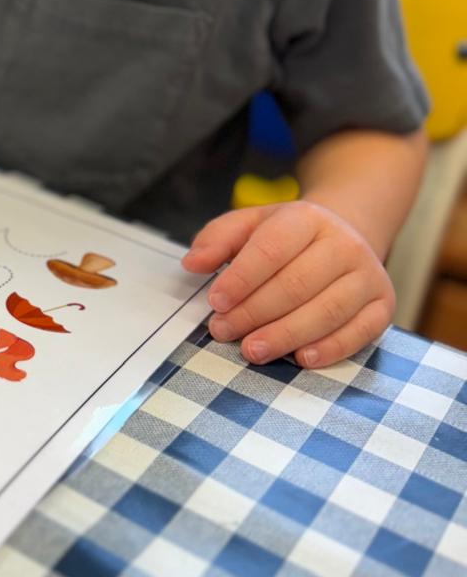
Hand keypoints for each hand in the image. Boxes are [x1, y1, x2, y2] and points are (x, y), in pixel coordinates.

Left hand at [181, 201, 394, 368]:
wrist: (344, 236)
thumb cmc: (286, 238)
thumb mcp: (249, 225)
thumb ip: (217, 240)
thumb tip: (193, 263)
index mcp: (308, 218)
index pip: (272, 249)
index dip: (241, 278)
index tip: (215, 301)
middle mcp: (344, 243)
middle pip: (296, 284)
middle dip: (255, 312)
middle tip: (223, 330)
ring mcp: (368, 275)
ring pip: (327, 311)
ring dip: (285, 335)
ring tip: (252, 349)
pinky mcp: (383, 305)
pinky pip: (360, 332)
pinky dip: (331, 348)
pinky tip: (301, 358)